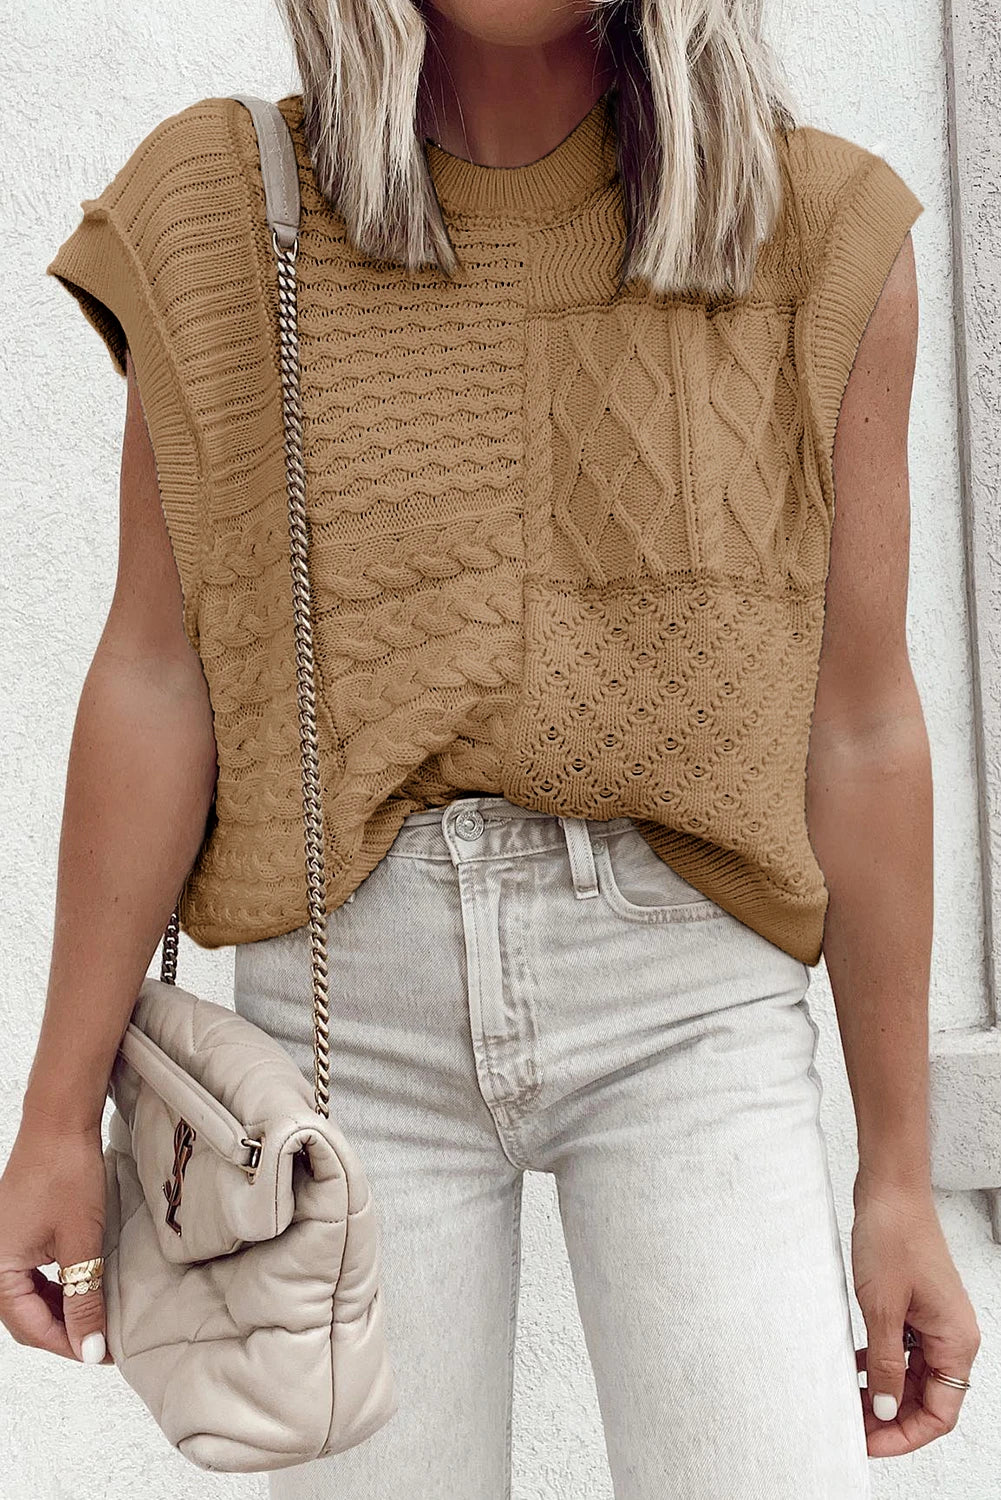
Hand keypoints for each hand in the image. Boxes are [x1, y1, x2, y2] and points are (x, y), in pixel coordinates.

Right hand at [0, 1112, 112, 1365]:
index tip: (100, 1354)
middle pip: (24, 1318)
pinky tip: (80, 1289)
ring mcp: (2, 1247)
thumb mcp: (81, 1244)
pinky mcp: (15, 1234)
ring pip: (26, 1299)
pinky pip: (29, 1277)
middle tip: (100, 1340)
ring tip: (95, 1317)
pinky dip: (54, 1289)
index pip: (30, 1328)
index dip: (68, 1344)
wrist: (59, 1125)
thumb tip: (90, 1348)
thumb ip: (84, 1300)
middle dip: (62, 1332)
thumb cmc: (66, 1175)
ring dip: (59, 1312)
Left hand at [851, 1167, 978, 1455]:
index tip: (869, 1442)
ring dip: (885, 1391)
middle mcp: (952, 1334)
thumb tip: (887, 1409)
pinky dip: (881, 1362)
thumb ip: (887, 1364)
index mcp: (956, 1341)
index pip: (940, 1413)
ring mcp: (934, 1319)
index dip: (904, 1434)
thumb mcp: (882, 1308)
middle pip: (928, 1398)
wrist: (889, 1188)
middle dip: (892, 1417)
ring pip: (914, 1375)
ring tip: (849, 1401)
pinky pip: (903, 1349)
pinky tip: (854, 1366)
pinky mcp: (916, 1305)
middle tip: (853, 1426)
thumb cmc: (892, 1235)